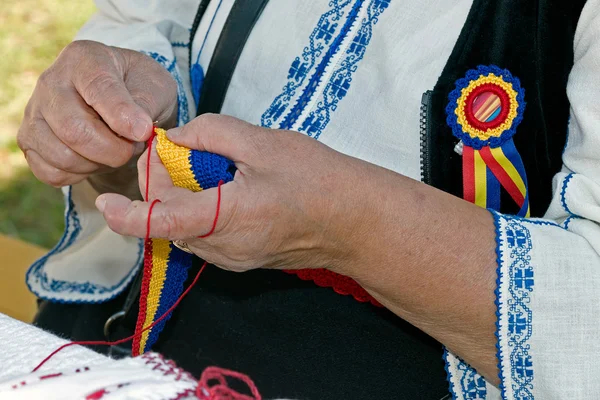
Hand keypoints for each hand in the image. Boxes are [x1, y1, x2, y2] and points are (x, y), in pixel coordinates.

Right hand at [17, 40, 177, 198]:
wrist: (122, 102)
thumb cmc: (140, 90)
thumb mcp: (155, 87)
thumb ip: (147, 104)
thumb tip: (136, 129)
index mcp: (84, 59)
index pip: (98, 89)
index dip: (122, 116)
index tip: (143, 132)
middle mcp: (51, 82)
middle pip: (74, 130)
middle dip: (113, 150)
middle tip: (133, 147)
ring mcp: (34, 112)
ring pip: (62, 156)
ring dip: (99, 164)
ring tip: (115, 149)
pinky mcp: (29, 141)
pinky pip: (52, 172)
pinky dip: (80, 175)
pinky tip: (96, 159)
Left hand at [95, 114, 382, 272]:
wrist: (354, 221)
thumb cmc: (318, 180)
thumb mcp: (264, 142)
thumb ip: (212, 132)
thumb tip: (177, 138)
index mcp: (228, 217)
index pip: (163, 222)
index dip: (129, 214)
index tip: (107, 203)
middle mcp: (224, 247)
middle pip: (170, 220)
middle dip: (164, 185)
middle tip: (182, 150)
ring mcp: (233, 259)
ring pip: (186, 228)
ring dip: (184, 198)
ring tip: (214, 169)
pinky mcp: (241, 260)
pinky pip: (205, 235)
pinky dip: (202, 210)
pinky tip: (227, 189)